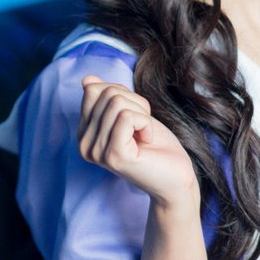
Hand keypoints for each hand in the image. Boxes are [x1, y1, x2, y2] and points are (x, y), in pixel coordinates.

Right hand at [78, 76, 198, 209]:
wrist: (176, 178)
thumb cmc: (156, 146)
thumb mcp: (131, 113)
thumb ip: (108, 98)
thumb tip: (87, 80)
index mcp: (84, 133)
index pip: (93, 91)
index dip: (124, 96)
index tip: (134, 119)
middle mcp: (83, 144)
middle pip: (106, 94)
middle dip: (134, 104)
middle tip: (142, 129)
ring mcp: (97, 152)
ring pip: (117, 103)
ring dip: (142, 115)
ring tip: (144, 136)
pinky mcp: (114, 155)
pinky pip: (127, 117)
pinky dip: (146, 124)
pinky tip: (147, 141)